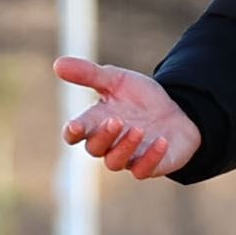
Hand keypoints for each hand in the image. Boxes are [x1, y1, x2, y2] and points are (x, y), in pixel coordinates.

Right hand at [54, 57, 201, 178]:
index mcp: (96, 123)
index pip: (74, 134)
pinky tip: (162, 141)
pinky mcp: (149, 166)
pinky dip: (151, 157)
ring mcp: (128, 157)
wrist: (177, 111)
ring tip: (139, 129)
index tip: (75, 126)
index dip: (72, 132)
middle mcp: (109, 144)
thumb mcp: (116, 80)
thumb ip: (88, 74)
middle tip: (116, 120)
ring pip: (115, 162)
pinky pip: (144, 170)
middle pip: (94, 149)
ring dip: (125, 147)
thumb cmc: (140, 98)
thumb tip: (57, 64)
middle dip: (103, 136)